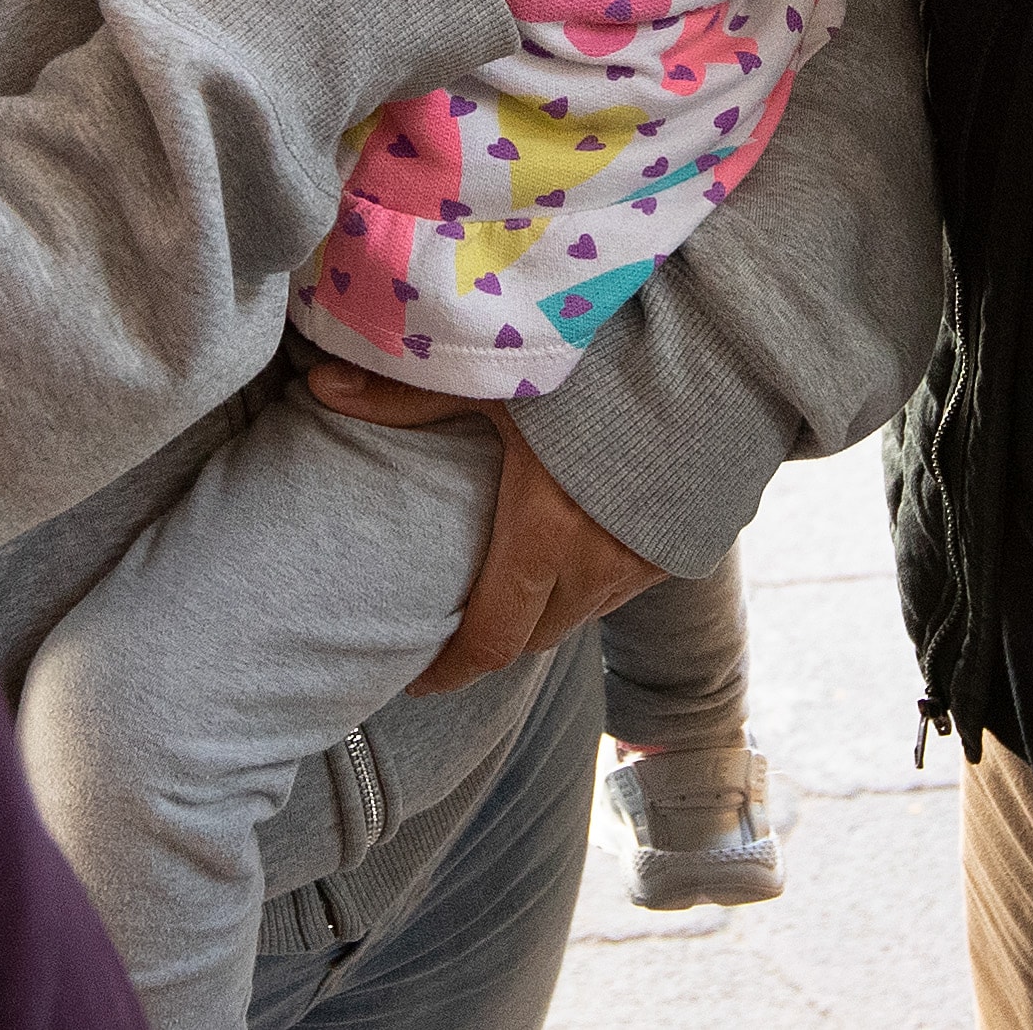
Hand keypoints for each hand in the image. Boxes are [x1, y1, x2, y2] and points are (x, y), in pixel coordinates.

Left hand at [308, 365, 660, 693]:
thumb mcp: (500, 376)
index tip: (416, 680)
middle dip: (493, 638)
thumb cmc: (602, 361)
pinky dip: (593, 581)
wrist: (714, 351)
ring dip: (546, 609)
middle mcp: (601, 563)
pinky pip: (626, 587)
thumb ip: (409, 396)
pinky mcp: (687, 544)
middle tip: (458, 620)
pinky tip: (578, 544)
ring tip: (513, 582)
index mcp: (546, 533)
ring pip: (583, 614)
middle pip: (535, 635)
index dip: (450, 672)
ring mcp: (649, 559)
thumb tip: (319, 388)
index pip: (491, 639)